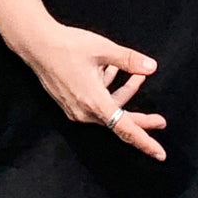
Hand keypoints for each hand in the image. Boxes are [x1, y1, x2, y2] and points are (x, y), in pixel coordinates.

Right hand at [19, 22, 166, 160]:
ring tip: (136, 74)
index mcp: (95, 102)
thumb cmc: (68, 46)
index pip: (125, 128)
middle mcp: (84, 111)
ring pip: (108, 108)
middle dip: (140, 119)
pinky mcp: (69, 102)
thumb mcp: (103, 49)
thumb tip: (152, 67)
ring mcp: (75, 108)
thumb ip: (129, 60)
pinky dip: (107, 89)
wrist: (37, 44)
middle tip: (160, 120)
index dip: (145, 140)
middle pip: (119, 121)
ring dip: (123, 92)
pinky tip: (112, 70)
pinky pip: (96, 103)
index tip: (159, 153)